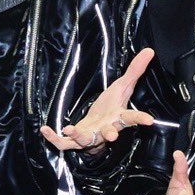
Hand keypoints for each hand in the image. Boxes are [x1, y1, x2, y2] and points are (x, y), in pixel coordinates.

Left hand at [41, 47, 160, 150]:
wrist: (97, 127)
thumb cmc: (111, 107)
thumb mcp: (123, 87)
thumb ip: (135, 70)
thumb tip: (149, 50)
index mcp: (118, 118)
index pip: (131, 118)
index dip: (140, 119)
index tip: (149, 120)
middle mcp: (105, 130)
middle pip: (110, 133)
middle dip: (111, 134)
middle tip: (112, 136)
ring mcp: (91, 137)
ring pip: (86, 140)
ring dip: (78, 136)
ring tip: (69, 128)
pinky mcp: (75, 140)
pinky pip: (64, 144)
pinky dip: (54, 139)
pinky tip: (44, 129)